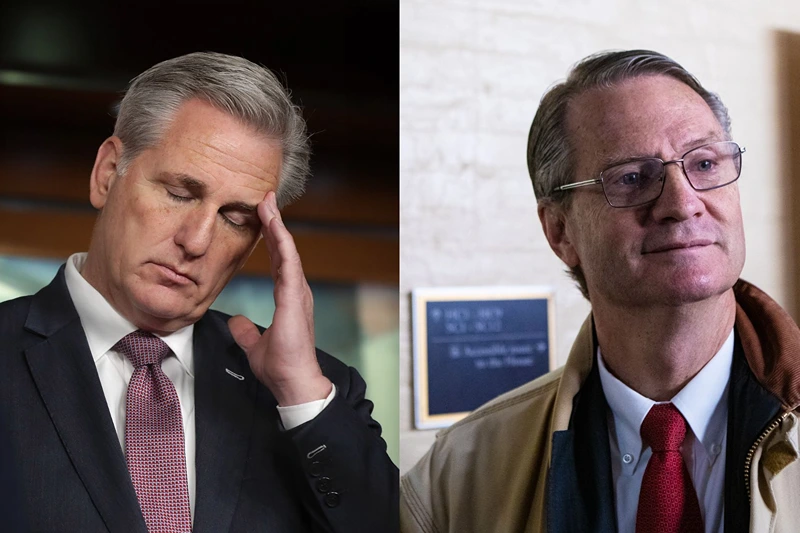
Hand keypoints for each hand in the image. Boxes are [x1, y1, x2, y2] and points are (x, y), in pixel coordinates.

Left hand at [228, 191, 331, 405]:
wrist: (293, 383)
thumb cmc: (281, 366)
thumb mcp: (255, 345)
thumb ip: (248, 331)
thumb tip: (239, 322)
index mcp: (288, 298)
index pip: (279, 262)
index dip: (271, 239)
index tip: (263, 218)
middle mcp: (296, 291)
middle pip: (285, 250)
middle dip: (274, 223)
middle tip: (266, 198)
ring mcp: (297, 292)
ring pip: (287, 250)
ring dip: (277, 225)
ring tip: (268, 202)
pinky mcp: (295, 297)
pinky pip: (289, 262)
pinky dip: (282, 241)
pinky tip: (275, 224)